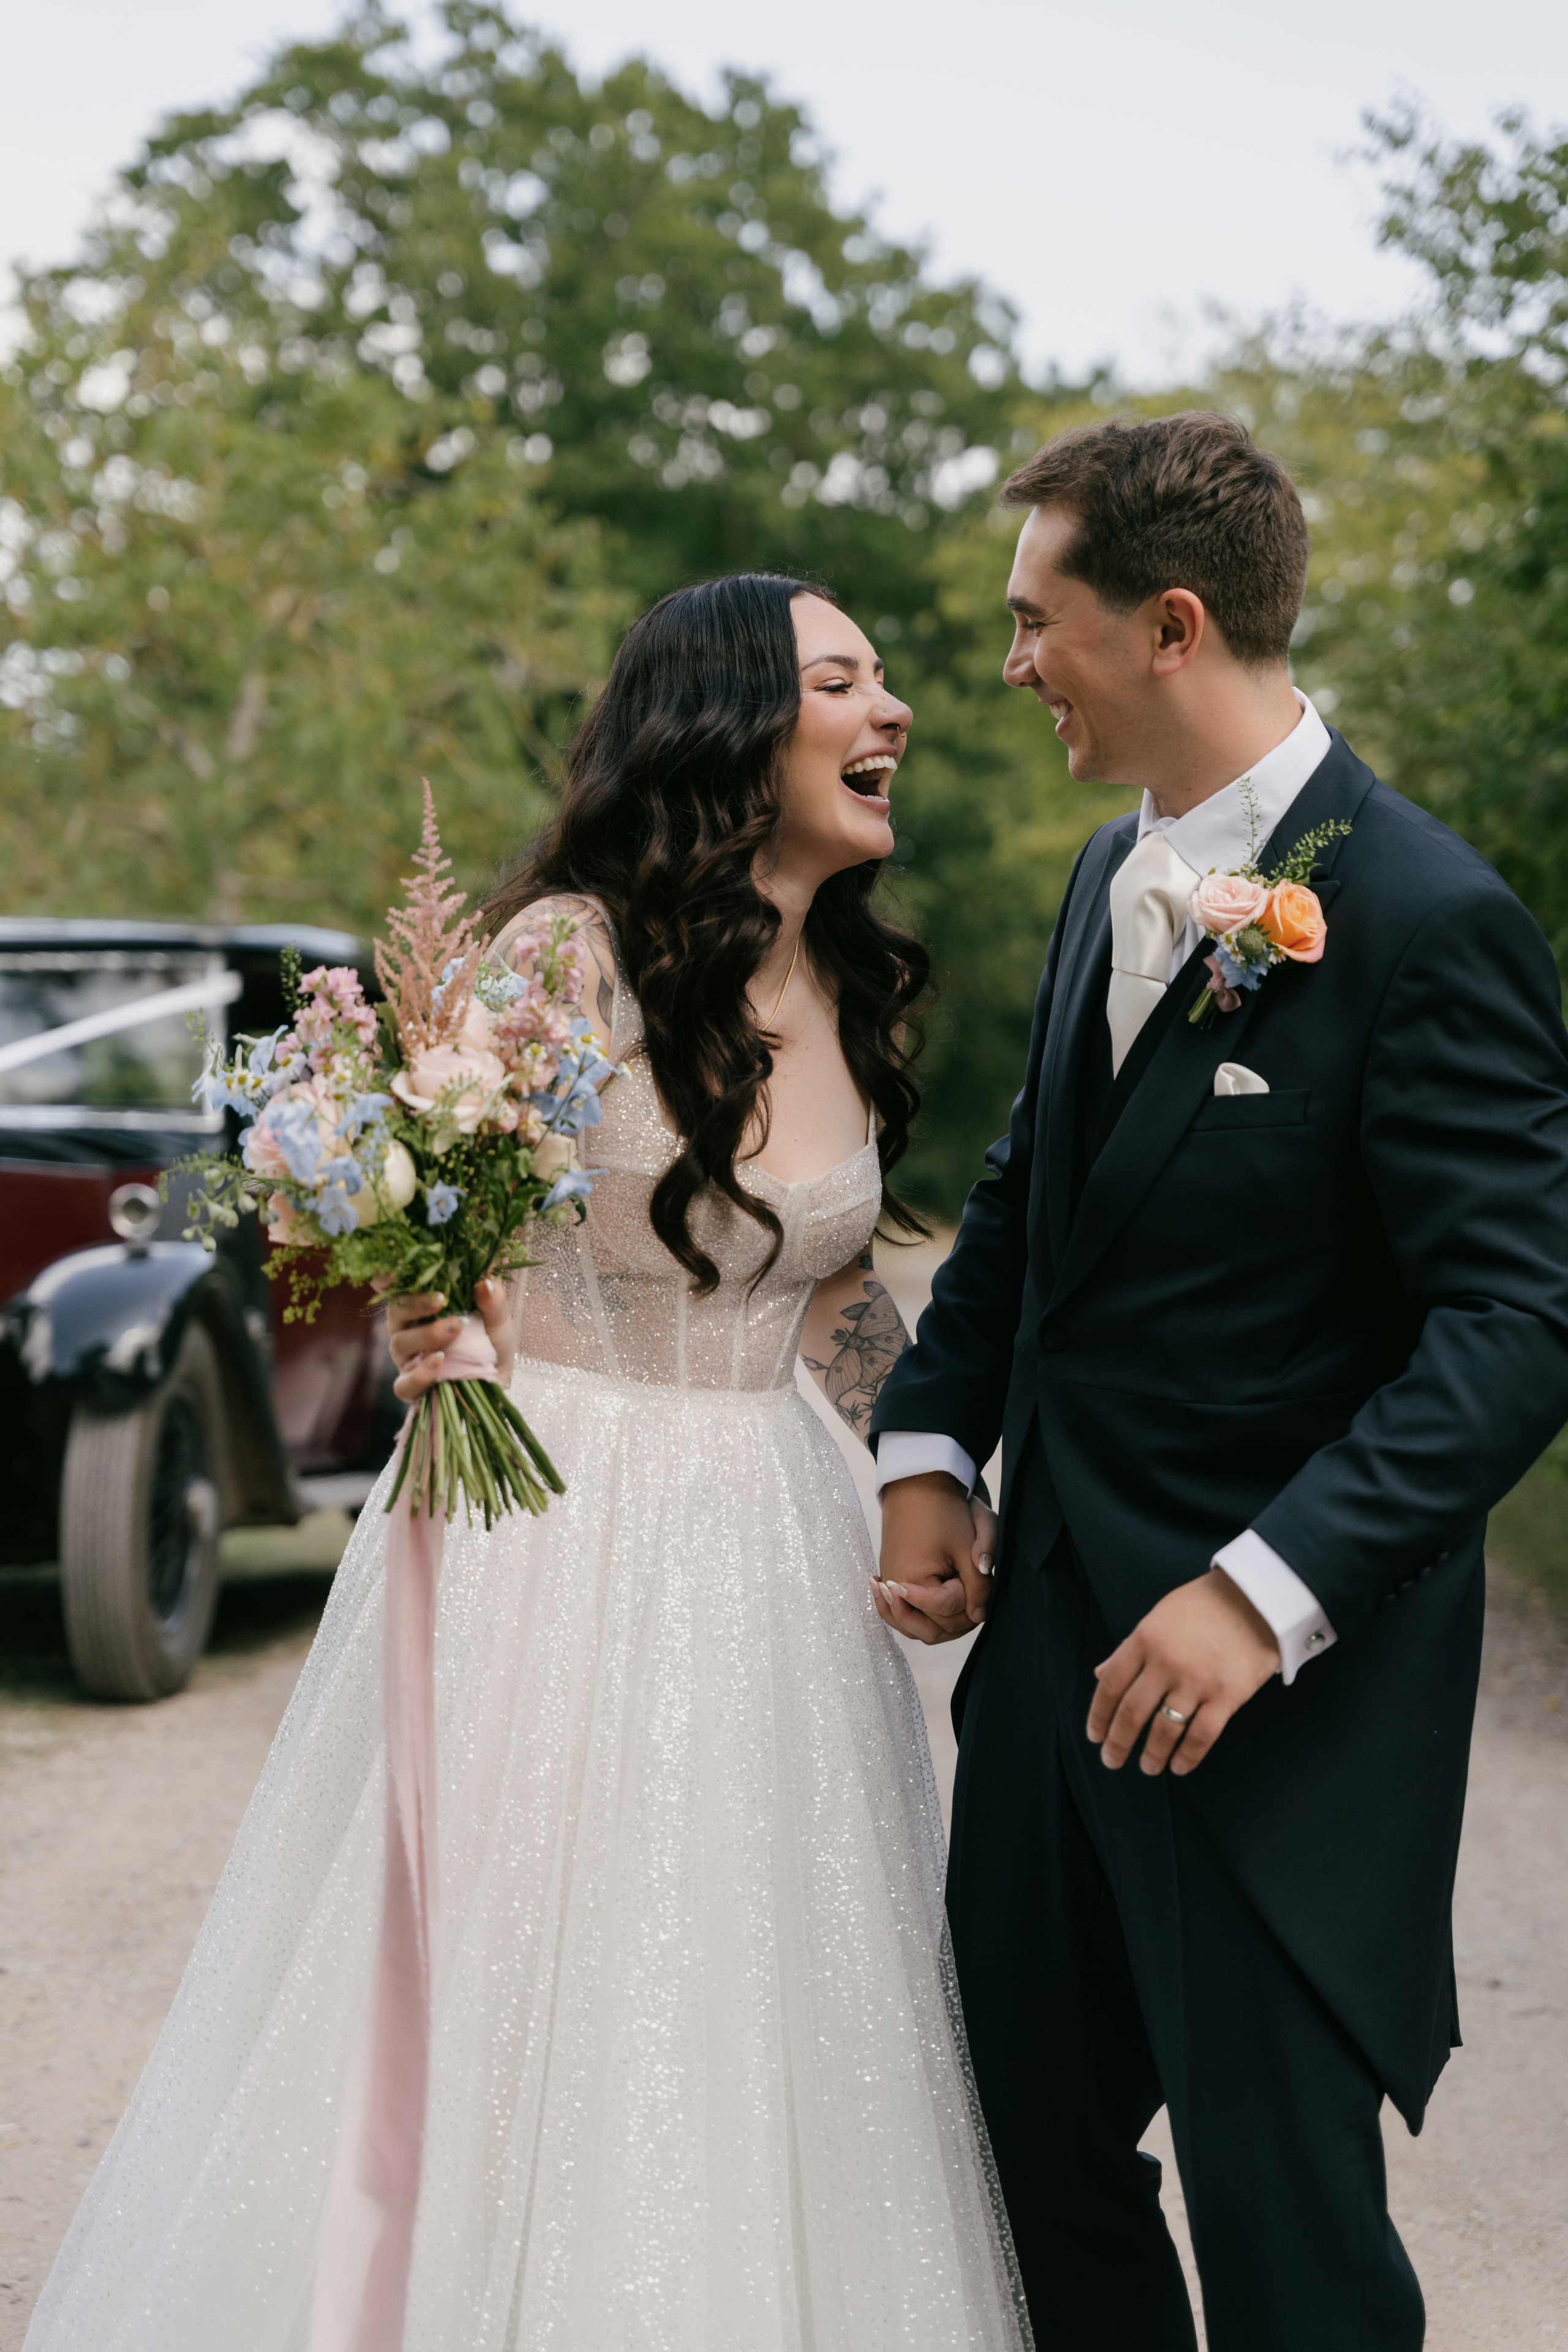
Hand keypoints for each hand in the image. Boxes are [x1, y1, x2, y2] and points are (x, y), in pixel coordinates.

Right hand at [374, 1274, 514, 1402]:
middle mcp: (406, 1329)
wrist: (498, 1380)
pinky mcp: (412, 1387)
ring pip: (400, 1343)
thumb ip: (494, 1301)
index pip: (394, 1287)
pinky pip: (404, 1384)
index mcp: (420, 1306)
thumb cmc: (490, 1342)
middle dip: (416, 1303)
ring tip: (454, 1329)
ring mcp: (407, 1359)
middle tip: (441, 1299)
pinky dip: (419, 1374)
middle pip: (395, 1311)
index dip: (386, 1275)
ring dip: (426, 1335)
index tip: (396, 1267)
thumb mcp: (498, 1319)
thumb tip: (485, 1282)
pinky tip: (439, 1362)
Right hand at [872, 1472, 995, 1644]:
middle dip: (955, 1621)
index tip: (973, 1580)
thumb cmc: (943, 1512)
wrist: (916, 1486)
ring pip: (913, 1627)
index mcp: (913, 1581)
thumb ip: (977, 1586)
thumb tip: (979, 1616)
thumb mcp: (967, 1548)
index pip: (946, 1611)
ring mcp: (891, 1584)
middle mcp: (895, 1589)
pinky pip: (902, 1613)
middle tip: (973, 1603)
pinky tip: (933, 1611)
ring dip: (937, 1625)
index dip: (967, 1601)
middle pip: (930, 1629)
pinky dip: (917, 1617)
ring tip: (957, 1614)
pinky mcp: (891, 1577)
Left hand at [1087, 1568, 1279, 1776]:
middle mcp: (1165, 1663)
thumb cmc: (1202, 1606)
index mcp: (1144, 1640)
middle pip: (1132, 1712)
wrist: (1255, 1599)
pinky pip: (1201, 1735)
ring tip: (1147, 1767)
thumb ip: (1129, 1649)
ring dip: (1152, 1755)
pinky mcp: (1227, 1696)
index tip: (1094, 1736)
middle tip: (1111, 1760)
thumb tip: (1100, 1674)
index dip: (1098, 1715)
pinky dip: (1187, 1756)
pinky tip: (1179, 1767)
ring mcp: (1196, 1681)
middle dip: (1118, 1742)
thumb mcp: (1158, 1618)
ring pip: (1164, 1730)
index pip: (1111, 1686)